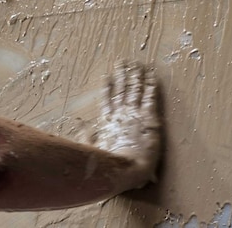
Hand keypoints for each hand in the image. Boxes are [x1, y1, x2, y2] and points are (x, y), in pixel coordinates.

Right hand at [94, 60, 161, 187]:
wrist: (125, 169)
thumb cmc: (109, 163)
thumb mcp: (93, 148)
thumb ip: (86, 134)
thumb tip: (79, 121)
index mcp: (107, 122)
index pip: (107, 99)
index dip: (107, 87)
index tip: (106, 75)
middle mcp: (120, 114)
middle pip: (121, 89)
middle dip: (122, 75)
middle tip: (122, 62)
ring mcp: (134, 113)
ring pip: (135, 89)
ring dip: (136, 76)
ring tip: (137, 64)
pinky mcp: (149, 117)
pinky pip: (150, 96)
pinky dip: (151, 85)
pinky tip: (152, 75)